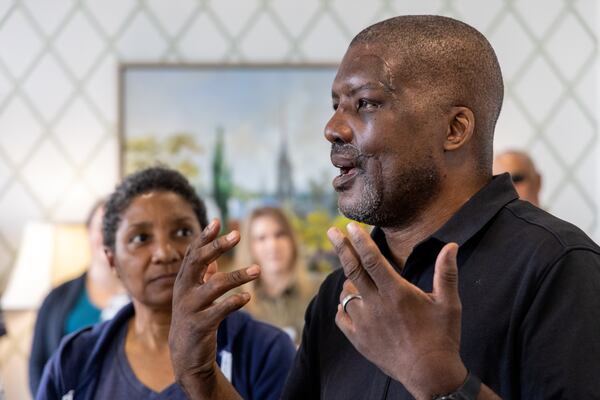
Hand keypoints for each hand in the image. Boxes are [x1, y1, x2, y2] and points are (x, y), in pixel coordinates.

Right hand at [169, 219, 259, 398]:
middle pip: (199, 262)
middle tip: (237, 234)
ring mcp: (191, 308)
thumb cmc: (194, 317)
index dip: (204, 236)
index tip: (217, 221)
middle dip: (217, 246)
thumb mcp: (195, 292)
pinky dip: (234, 302)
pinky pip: (219, 310)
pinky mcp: (200, 325)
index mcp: (184, 279)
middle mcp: (184, 290)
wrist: (185, 356)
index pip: (193, 252)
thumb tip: (212, 251)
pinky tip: (247, 297)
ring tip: (258, 270)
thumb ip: (203, 272)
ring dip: (238, 276)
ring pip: (215, 286)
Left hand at [328, 223, 466, 399]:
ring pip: (346, 294)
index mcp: (396, 293)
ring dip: (348, 281)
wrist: (430, 375)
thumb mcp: (448, 303)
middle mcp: (376, 306)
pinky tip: (349, 302)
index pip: (372, 260)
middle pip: (352, 270)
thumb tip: (451, 245)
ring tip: (354, 276)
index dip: (359, 241)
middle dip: (341, 247)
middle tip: (332, 231)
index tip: (350, 227)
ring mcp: (364, 324)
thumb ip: (446, 272)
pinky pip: (341, 317)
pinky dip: (342, 306)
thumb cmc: (442, 337)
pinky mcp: (359, 340)